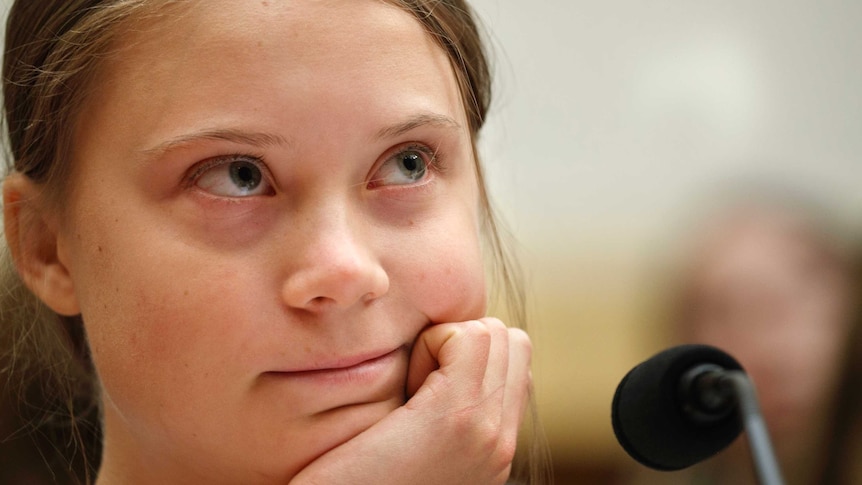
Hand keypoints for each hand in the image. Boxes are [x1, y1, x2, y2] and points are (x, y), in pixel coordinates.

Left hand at [290, 317, 531, 484]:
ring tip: (410, 388)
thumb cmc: (356, 480)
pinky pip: (467, 336)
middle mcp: (501, 442)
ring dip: (445, 343)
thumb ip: (445, 412)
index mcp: (494, 449)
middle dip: (460, 343)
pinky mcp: (457, 416)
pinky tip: (402, 388)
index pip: (515, 362)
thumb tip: (441, 365)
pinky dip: (428, 345)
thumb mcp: (415, 448)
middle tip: (417, 383)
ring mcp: (487, 430)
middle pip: (510, 340)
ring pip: (492, 333)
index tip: (424, 386)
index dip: (467, 353)